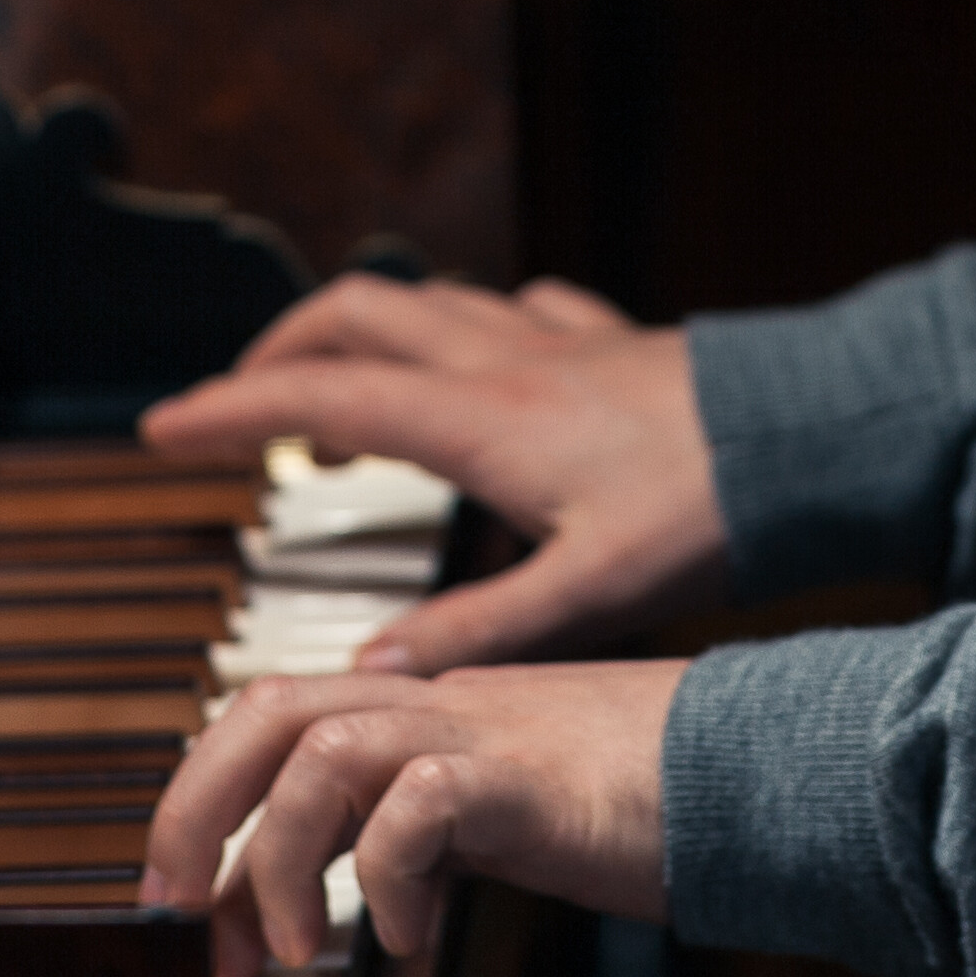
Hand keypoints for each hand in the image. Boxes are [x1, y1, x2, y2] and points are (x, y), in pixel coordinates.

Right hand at [141, 275, 728, 669]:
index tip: (163, 428)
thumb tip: (372, 673)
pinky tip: (485, 353)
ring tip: (344, 396)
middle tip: (242, 405)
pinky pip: (515, 307)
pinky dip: (469, 326)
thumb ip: (476, 631)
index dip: (231, 412)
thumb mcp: (586, 589)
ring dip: (366, 335)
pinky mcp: (608, 338)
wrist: (812, 429)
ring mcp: (554, 337)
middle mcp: (502, 360)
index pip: (320, 399)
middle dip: (282, 351)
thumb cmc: (708, 509)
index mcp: (479, 420)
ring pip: (427, 303)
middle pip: (356, 318)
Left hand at [143, 661, 685, 976]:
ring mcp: (481, 732)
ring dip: (279, 859)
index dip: (200, 809)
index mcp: (420, 709)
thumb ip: (397, 847)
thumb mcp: (487, 822)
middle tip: (175, 915)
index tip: (177, 912)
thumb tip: (304, 917)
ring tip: (296, 949)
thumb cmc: (635, 799)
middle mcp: (436, 705)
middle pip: (267, 706)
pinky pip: (419, 805)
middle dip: (193, 810)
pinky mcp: (530, 778)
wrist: (756, 766)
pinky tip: (408, 939)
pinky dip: (386, 880)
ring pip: (323, 749)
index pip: (271, 722)